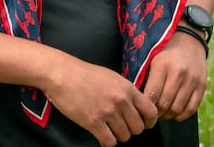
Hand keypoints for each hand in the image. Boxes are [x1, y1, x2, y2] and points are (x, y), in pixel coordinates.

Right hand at [44, 57, 158, 146]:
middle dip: (130, 129)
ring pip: (124, 137)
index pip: (151, 111)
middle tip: (120, 126)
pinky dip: (106, 141)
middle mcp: (121, 100)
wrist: (62, 74)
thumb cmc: (84, 74)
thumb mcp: (112, 77)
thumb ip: (126, 91)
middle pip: (139, 128)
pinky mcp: (93, 122)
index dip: (149, 121)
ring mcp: (107, 112)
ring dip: (117, 135)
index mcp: (127, 88)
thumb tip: (136, 105)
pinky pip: (109, 142)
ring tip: (108, 128)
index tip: (143, 124)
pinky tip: (100, 134)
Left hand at [141, 29, 207, 120]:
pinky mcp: (202, 85)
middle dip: (156, 113)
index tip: (142, 109)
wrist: (189, 39)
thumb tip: (138, 101)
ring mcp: (192, 80)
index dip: (146, 107)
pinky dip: (181, 115)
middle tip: (150, 114)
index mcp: (162, 65)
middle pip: (165, 104)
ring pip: (177, 109)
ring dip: (167, 116)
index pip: (152, 95)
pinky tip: (174, 112)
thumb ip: (145, 79)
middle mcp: (179, 73)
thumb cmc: (164, 51)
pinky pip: (191, 108)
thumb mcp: (152, 59)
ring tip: (162, 113)